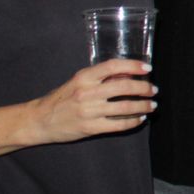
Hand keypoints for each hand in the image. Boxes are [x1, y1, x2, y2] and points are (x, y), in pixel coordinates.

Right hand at [30, 59, 155, 142]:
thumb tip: (127, 74)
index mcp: (84, 77)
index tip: (148, 68)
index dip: (133, 66)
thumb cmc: (61, 99)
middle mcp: (87, 92)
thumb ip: (100, 78)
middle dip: (144, 88)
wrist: (39, 120)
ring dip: (143, 106)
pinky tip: (140, 118)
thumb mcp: (78, 82)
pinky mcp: (90, 128)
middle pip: (124, 87)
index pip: (113, 66)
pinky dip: (133, 121)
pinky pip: (118, 125)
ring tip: (152, 105)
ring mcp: (89, 111)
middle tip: (154, 90)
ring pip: (125, 107)